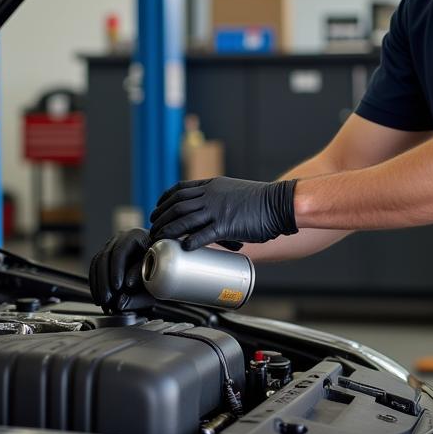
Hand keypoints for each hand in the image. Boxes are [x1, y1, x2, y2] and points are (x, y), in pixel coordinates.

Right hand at [88, 228, 156, 312]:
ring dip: (98, 284)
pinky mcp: (105, 254)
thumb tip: (127, 285)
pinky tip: (99, 297)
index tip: (118, 287)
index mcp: (135, 236)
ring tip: (103, 302)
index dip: (116, 270)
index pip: (120, 252)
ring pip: (97, 263)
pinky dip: (95, 284)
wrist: (159, 259)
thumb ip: (142, 275)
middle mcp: (120, 238)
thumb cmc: (159, 263)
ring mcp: (111, 245)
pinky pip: (95, 268)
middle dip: (105, 281)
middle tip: (108, 299)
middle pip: (105, 257)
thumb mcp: (154, 269)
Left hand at [149, 176, 297, 250]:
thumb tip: (210, 212)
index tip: (157, 209)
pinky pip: (202, 234)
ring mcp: (217, 210)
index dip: (164, 200)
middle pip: (176, 205)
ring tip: (160, 240)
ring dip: (168, 231)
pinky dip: (190, 241)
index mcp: (212, 185)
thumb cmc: (261, 200)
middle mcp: (211, 195)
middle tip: (153, 228)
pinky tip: (183, 248)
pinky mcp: (226, 225)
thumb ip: (219, 198)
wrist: (279, 203)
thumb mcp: (234, 190)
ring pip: (184, 220)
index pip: (179, 190)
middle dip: (161, 218)